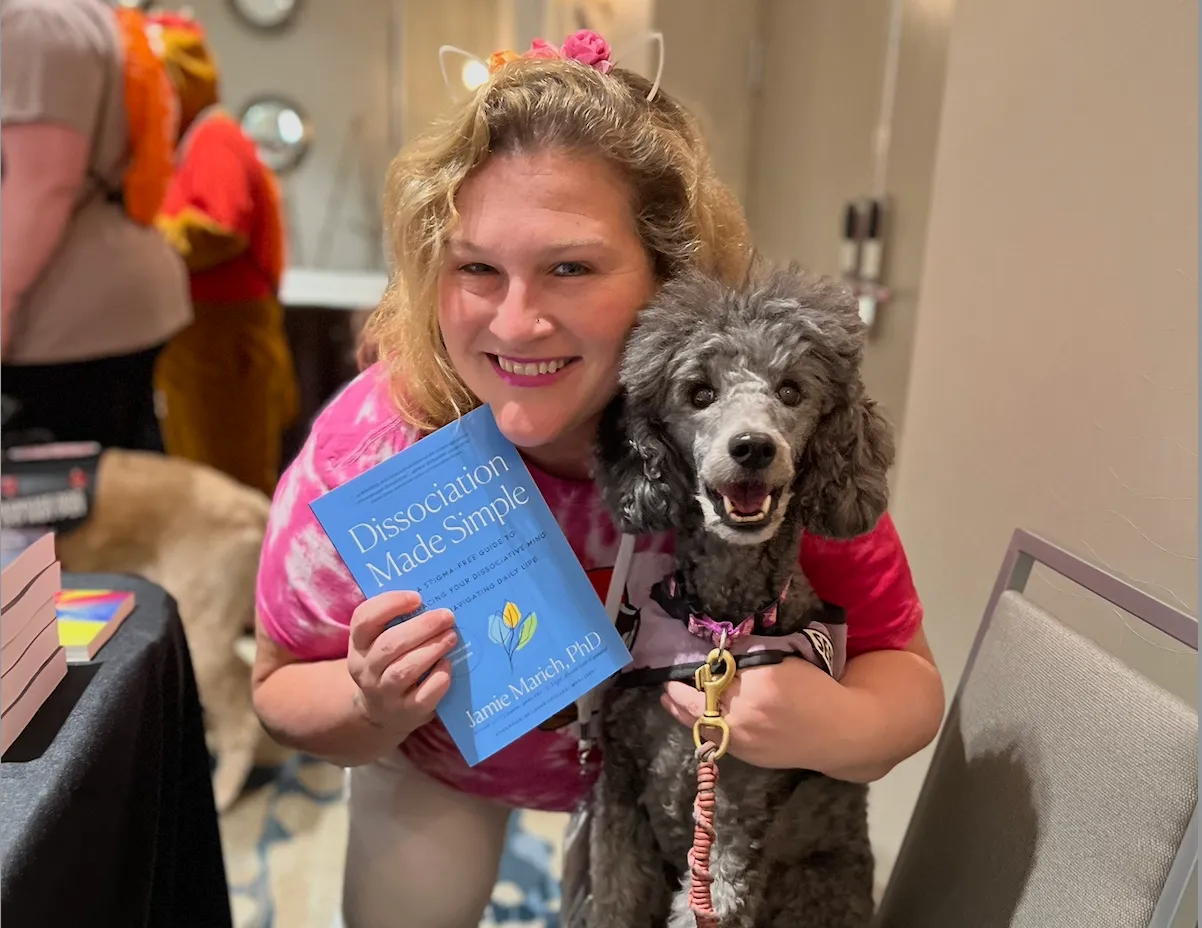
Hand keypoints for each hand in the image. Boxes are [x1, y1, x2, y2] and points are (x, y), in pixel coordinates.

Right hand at [346, 590, 457, 737]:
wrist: (382, 711)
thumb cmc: (390, 664)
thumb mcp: (381, 642)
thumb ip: (399, 621)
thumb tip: (436, 598)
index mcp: (359, 645)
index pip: (363, 619)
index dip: (389, 604)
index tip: (417, 597)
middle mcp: (366, 670)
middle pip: (389, 645)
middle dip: (421, 627)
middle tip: (446, 616)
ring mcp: (384, 694)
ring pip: (404, 670)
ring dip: (431, 650)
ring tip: (451, 637)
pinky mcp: (407, 712)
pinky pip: (423, 696)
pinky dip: (438, 679)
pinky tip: (447, 665)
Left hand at [660, 657, 838, 769]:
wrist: (839, 732)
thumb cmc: (815, 690)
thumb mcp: (785, 663)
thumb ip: (751, 659)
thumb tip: (722, 655)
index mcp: (753, 686)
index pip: (711, 677)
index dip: (695, 672)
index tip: (682, 666)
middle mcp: (742, 715)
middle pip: (698, 704)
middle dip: (678, 694)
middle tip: (666, 685)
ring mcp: (743, 740)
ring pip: (701, 725)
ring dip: (681, 713)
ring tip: (669, 701)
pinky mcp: (747, 756)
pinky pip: (716, 741)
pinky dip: (702, 728)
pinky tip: (696, 720)